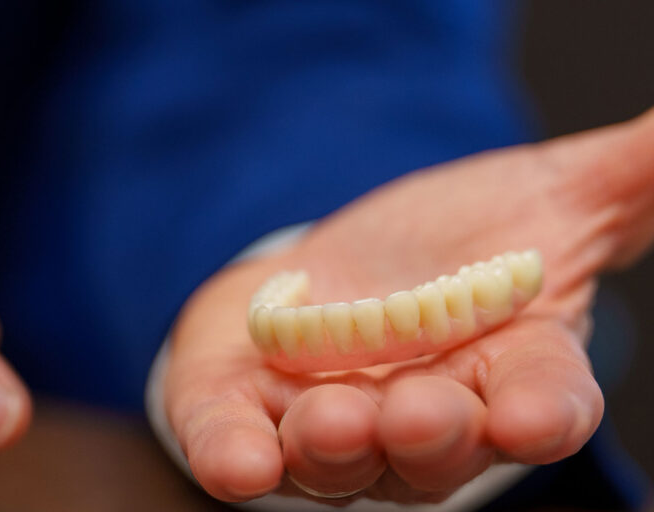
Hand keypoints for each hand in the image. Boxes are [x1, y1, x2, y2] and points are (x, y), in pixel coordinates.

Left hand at [165, 110, 653, 503]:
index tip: (536, 416)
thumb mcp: (539, 199)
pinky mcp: (246, 416)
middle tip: (421, 413)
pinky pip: (240, 448)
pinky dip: (238, 457)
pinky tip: (234, 462)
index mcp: (506, 374)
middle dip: (432, 436)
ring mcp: (331, 429)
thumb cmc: (443, 249)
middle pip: (439, 448)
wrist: (330, 273)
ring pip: (338, 460)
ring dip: (335, 449)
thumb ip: (624, 177)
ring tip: (330, 420)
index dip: (540, 413)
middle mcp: (424, 419)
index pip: (541, 404)